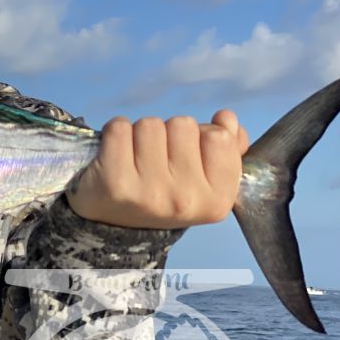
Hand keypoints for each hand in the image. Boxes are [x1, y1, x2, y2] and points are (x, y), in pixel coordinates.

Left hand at [66, 110, 249, 228]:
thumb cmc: (161, 192)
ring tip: (135, 158)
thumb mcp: (203, 180)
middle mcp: (184, 200)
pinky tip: (113, 154)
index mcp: (216, 201)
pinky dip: (114, 131)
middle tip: (156, 159)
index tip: (186, 153)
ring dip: (140, 132)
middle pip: (183, 125)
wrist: (112, 221)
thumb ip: (227, 147)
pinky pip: (119, 128)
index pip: (219, 137)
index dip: (201, 135)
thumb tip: (226, 118)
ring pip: (151, 124)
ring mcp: (149, 192)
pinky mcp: (114, 182)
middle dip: (168, 133)